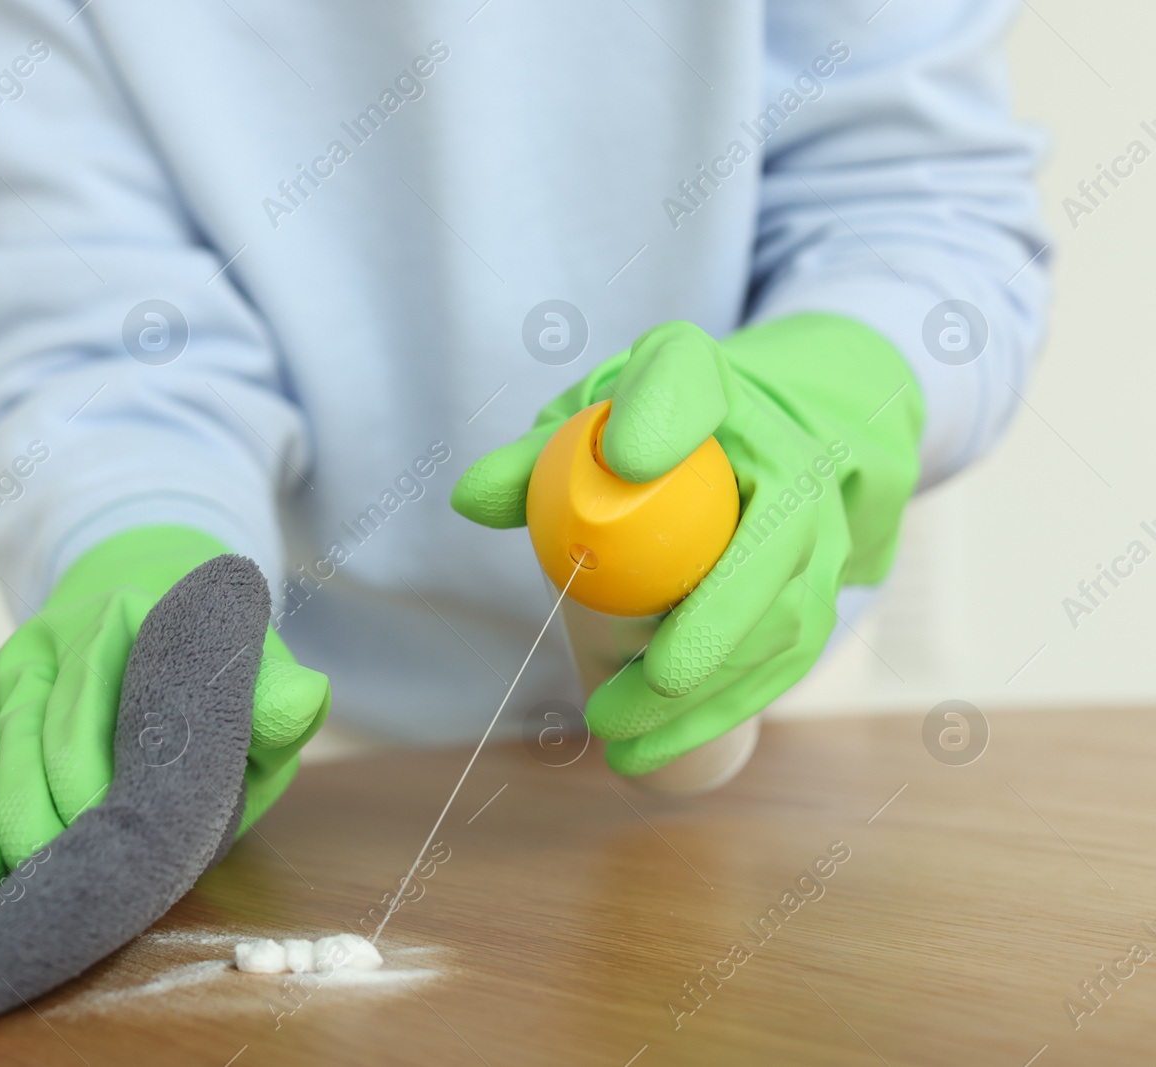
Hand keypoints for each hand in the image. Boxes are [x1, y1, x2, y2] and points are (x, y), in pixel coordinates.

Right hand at [0, 525, 328, 884]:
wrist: (154, 619)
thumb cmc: (213, 677)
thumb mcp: (255, 679)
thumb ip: (275, 695)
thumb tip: (302, 701)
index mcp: (126, 622)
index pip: (87, 715)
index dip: (92, 791)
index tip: (114, 845)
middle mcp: (54, 645)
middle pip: (25, 748)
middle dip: (41, 827)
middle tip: (69, 884)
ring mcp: (8, 678)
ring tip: (22, 893)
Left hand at [451, 316, 921, 774]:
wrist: (748, 443)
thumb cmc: (642, 435)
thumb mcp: (583, 424)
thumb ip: (530, 460)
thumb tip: (472, 500)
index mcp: (706, 383)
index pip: (688, 381)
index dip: (666, 416)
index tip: (624, 459)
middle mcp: (786, 452)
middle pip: (770, 540)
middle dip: (709, 628)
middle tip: (634, 691)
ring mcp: (818, 527)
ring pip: (782, 623)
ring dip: (707, 696)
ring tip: (618, 737)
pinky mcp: (820, 593)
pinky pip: (783, 664)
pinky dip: (719, 716)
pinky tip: (655, 756)